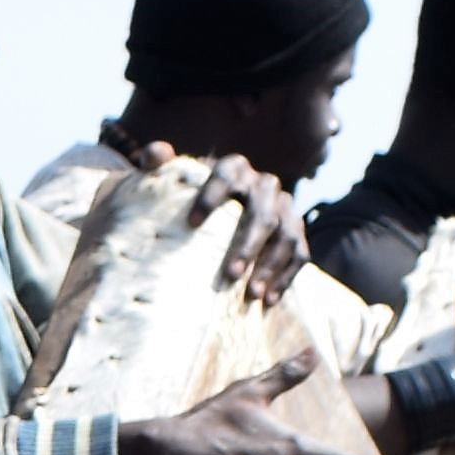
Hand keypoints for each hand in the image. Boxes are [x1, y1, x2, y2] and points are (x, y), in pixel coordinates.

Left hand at [121, 139, 311, 299]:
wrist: (227, 206)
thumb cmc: (194, 195)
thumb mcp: (176, 178)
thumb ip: (160, 162)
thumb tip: (155, 154)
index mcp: (235, 168)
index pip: (225, 176)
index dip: (209, 198)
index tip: (190, 225)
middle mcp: (264, 185)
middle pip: (262, 214)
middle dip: (248, 246)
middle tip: (230, 274)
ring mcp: (285, 208)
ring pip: (285, 236)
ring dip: (270, 266)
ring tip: (252, 294)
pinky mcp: (296, 232)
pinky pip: (299, 254)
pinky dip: (286, 278)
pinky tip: (268, 300)